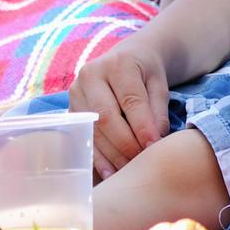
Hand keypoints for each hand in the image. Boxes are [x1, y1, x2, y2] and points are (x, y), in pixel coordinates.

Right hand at [70, 44, 171, 172]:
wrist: (127, 58)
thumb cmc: (146, 73)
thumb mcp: (159, 85)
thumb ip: (157, 111)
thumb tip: (153, 141)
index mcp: (118, 64)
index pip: (130, 99)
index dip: (142, 126)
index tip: (154, 146)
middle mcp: (91, 74)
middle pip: (106, 116)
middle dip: (125, 144)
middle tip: (141, 160)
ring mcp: (76, 91)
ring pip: (93, 129)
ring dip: (111, 154)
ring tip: (128, 169)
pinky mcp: (70, 108)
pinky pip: (83, 137)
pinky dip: (97, 157)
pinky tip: (110, 171)